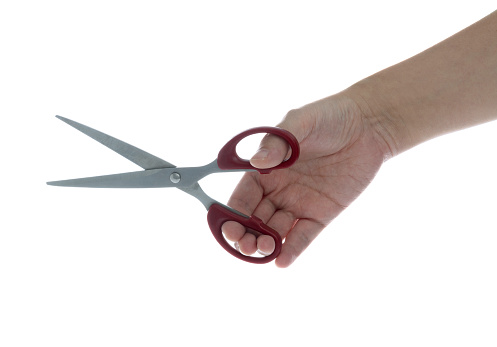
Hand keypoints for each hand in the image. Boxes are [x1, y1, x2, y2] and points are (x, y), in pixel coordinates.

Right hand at [222, 92, 388, 266]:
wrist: (368, 126)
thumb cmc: (329, 117)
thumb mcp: (300, 123)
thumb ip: (277, 143)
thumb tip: (256, 162)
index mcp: (266, 170)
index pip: (241, 197)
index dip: (232, 214)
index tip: (229, 227)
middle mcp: (278, 190)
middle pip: (254, 220)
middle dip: (246, 235)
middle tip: (246, 244)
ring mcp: (299, 204)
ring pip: (275, 231)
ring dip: (266, 245)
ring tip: (265, 250)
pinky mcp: (321, 214)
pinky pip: (303, 235)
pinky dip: (292, 249)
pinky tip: (282, 261)